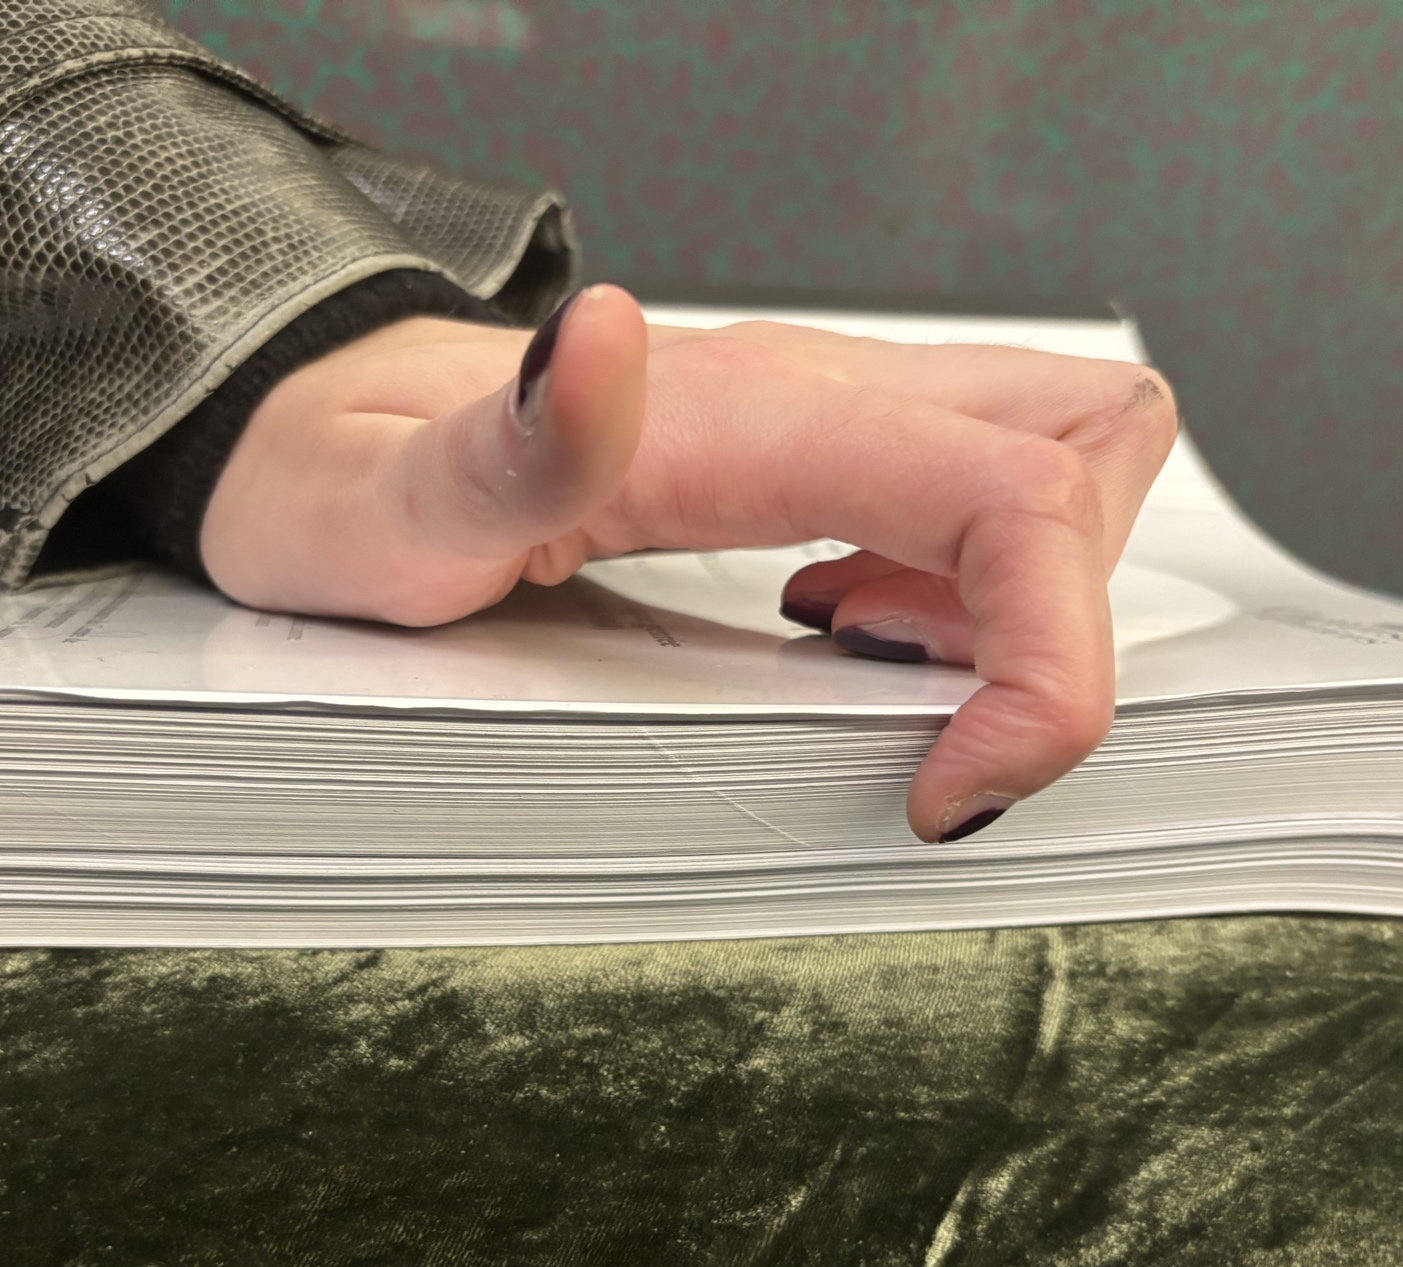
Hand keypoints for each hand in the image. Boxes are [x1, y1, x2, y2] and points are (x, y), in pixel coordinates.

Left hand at [200, 285, 1177, 841]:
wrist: (314, 422)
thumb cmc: (343, 484)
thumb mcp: (379, 509)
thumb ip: (498, 450)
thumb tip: (595, 341)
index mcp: (737, 413)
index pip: (1012, 491)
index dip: (1047, 665)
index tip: (949, 788)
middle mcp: (808, 391)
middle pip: (1088, 442)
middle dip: (1069, 618)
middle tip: (932, 725)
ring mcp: (823, 411)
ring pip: (1060, 449)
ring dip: (1033, 594)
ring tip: (886, 679)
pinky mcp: (816, 445)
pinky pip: (977, 483)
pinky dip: (973, 583)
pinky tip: (847, 639)